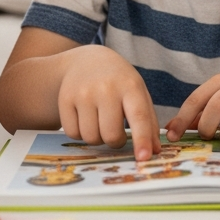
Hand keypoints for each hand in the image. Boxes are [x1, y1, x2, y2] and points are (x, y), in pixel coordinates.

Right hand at [57, 45, 160, 161]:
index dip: (142, 140)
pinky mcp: (65, 100)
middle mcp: (106, 88)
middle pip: (111, 135)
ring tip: (100, 122)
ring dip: (97, 139)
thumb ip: (148, 122)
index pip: (139, 117)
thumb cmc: (120, 82)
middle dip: (115, 141)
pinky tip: (85, 118)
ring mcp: (83, 93)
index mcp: (130, 86)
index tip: (144, 158)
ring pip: (91, 138)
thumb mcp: (138, 94)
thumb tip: (154, 152)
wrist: (88, 61)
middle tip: (116, 131)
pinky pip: (73, 134)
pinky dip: (81, 134)